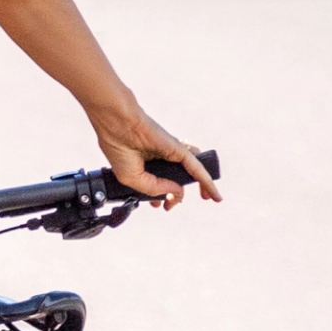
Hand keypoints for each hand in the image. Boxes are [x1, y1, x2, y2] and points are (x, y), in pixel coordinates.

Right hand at [89, 97, 217, 206]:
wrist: (118, 124)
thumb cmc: (119, 148)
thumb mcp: (133, 179)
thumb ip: (156, 189)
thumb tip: (178, 191)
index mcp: (145, 167)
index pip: (159, 185)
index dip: (162, 197)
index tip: (161, 206)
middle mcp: (160, 161)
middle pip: (177, 180)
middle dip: (177, 196)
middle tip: (171, 206)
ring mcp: (170, 155)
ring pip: (192, 173)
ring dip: (204, 186)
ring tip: (211, 197)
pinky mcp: (178, 150)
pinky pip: (196, 168)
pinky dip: (207, 181)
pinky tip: (214, 193)